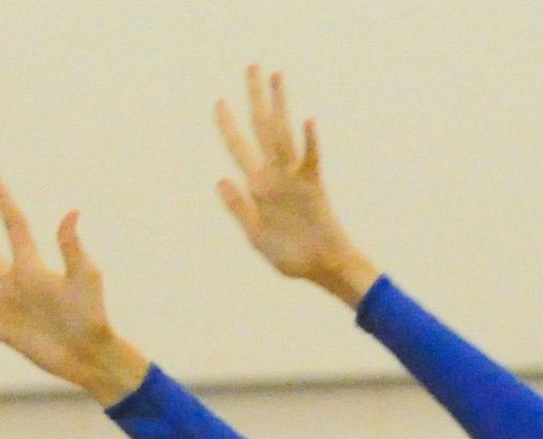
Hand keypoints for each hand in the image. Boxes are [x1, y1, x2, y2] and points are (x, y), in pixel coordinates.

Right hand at [0, 175, 149, 406]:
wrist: (89, 353)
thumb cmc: (91, 314)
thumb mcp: (84, 276)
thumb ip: (72, 247)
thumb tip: (72, 212)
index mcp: (32, 267)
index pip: (14, 226)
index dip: (4, 201)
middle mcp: (16, 285)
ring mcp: (9, 310)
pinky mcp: (7, 334)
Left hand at [215, 66, 378, 306]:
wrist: (323, 268)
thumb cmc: (292, 256)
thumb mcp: (256, 235)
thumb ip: (239, 208)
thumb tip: (221, 179)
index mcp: (258, 187)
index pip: (239, 148)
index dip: (228, 126)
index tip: (219, 101)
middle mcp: (275, 175)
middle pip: (263, 129)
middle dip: (257, 98)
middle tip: (252, 67)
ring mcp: (295, 178)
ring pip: (285, 135)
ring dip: (280, 106)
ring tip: (277, 76)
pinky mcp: (314, 186)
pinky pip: (311, 160)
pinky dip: (310, 142)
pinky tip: (307, 121)